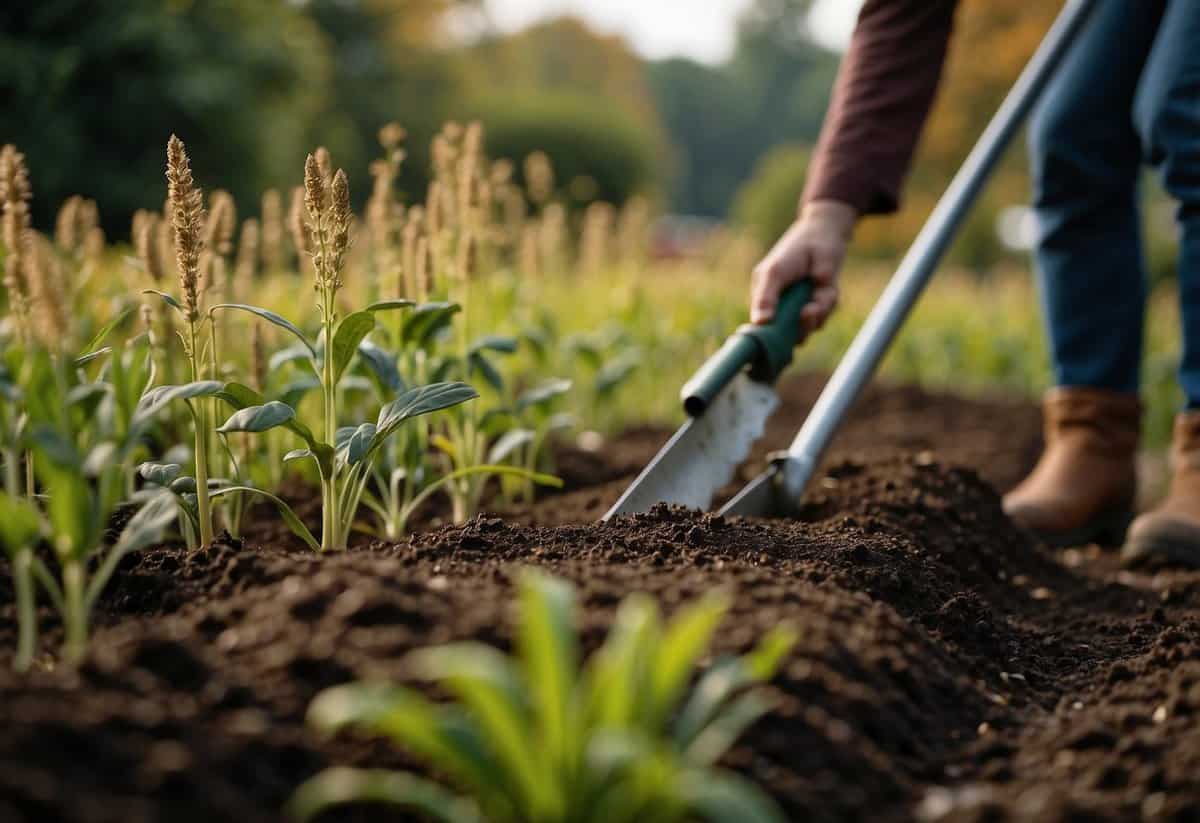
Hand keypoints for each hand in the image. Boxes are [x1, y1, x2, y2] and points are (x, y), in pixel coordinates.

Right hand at [749, 200, 856, 338]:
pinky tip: (825, 285)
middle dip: (801, 326)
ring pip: (809, 329)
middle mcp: (781, 311)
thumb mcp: (774, 273)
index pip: (762, 331)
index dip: (769, 338)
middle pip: (788, 338)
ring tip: (818, 290)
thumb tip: (759, 323)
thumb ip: (765, 298)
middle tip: (808, 310)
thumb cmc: (792, 252)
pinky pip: (824, 317)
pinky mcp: (820, 307)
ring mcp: (800, 311)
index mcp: (764, 303)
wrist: (822, 236)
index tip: (778, 337)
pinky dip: (827, 302)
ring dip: (818, 311)